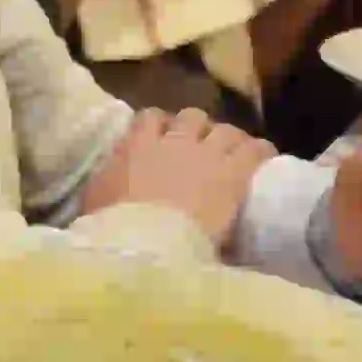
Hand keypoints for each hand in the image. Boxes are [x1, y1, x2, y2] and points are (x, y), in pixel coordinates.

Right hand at [87, 106, 277, 244]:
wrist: (146, 243)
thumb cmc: (113, 226)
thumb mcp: (96, 199)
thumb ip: (108, 180)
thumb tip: (112, 178)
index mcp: (137, 146)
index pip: (150, 118)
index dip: (160, 125)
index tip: (163, 137)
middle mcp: (173, 142)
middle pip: (192, 117)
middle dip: (198, 129)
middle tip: (201, 148)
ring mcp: (205, 155)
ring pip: (225, 129)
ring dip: (229, 139)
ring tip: (235, 153)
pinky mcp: (232, 174)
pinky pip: (254, 150)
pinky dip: (260, 151)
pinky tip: (266, 158)